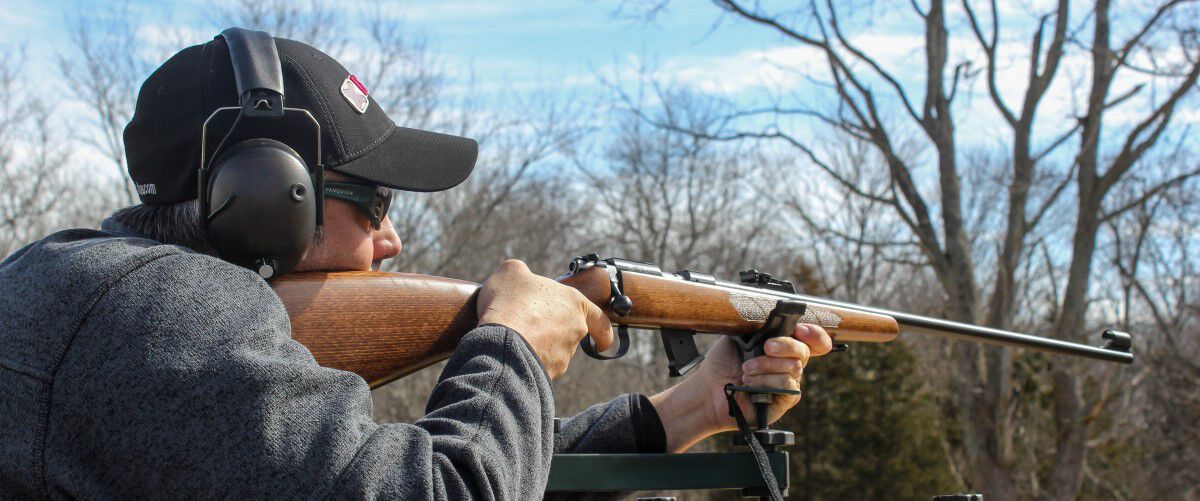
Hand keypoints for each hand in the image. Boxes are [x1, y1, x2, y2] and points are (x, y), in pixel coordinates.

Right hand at [476, 259, 613, 378]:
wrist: (500, 343)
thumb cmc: (509, 303)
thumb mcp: (512, 272)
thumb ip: (523, 273)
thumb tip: (522, 278)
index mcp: (573, 302)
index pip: (598, 318)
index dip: (603, 331)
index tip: (604, 343)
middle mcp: (575, 330)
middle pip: (569, 333)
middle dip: (553, 333)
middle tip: (529, 327)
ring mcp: (563, 355)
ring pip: (553, 351)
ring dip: (538, 346)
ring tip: (511, 338)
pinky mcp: (549, 373)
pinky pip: (539, 366)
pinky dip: (527, 361)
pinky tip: (510, 353)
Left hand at [648, 323, 832, 451]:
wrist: (708, 389)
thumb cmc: (722, 363)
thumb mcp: (738, 336)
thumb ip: (759, 327)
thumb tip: (774, 321)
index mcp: (781, 346)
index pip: (811, 339)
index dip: (814, 334)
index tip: (799, 329)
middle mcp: (788, 363)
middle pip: (804, 351)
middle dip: (785, 345)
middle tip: (766, 347)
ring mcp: (788, 382)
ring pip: (794, 368)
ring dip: (767, 366)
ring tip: (745, 371)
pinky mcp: (784, 400)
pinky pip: (787, 386)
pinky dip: (767, 381)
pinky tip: (750, 384)